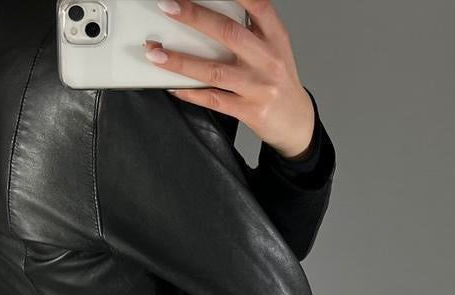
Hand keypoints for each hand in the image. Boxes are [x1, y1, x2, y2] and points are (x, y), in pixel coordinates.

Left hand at [145, 0, 315, 160]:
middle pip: (228, 33)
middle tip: (168, 6)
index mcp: (275, 37)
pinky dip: (191, 92)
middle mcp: (268, 60)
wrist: (297, 122)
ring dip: (181, 61)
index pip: (257, 5)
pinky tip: (174, 85)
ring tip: (156, 53)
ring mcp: (259, 87)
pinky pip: (214, 99)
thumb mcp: (274, 48)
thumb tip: (211, 12)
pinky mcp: (250, 112)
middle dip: (195, 17)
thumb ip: (251, 28)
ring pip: (215, 70)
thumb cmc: (279, 81)